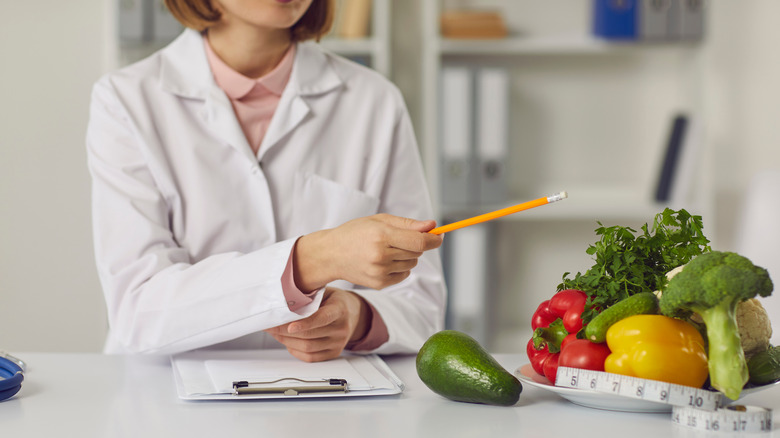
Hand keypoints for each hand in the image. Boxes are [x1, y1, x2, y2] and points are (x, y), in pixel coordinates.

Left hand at [265, 288, 369, 361]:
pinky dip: (295, 350)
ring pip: (307, 348)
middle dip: (285, 332)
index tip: (290, 326)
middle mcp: (341, 328)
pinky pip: (310, 357)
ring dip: (286, 341)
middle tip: (270, 326)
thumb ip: (308, 296)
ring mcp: (338, 343)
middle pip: (309, 336)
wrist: (353, 313)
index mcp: (339, 309)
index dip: (305, 324)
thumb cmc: (334, 301)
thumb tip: (282, 299)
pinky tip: (287, 341)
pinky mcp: (334, 353)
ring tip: (275, 332)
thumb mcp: (325, 292)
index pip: (322, 318)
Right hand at [294, 214, 442, 290]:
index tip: (440, 236)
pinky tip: (383, 261)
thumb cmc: (356, 233)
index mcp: (381, 235)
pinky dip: (400, 267)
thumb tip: (432, 226)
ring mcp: (380, 272)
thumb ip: (407, 224)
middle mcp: (381, 255)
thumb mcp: (379, 220)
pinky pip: (404, 275)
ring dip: (407, 256)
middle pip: (417, 252)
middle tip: (399, 238)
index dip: (434, 239)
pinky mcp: (379, 284)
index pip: (419, 241)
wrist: (331, 254)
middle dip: (416, 244)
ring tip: (387, 250)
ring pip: (412, 264)